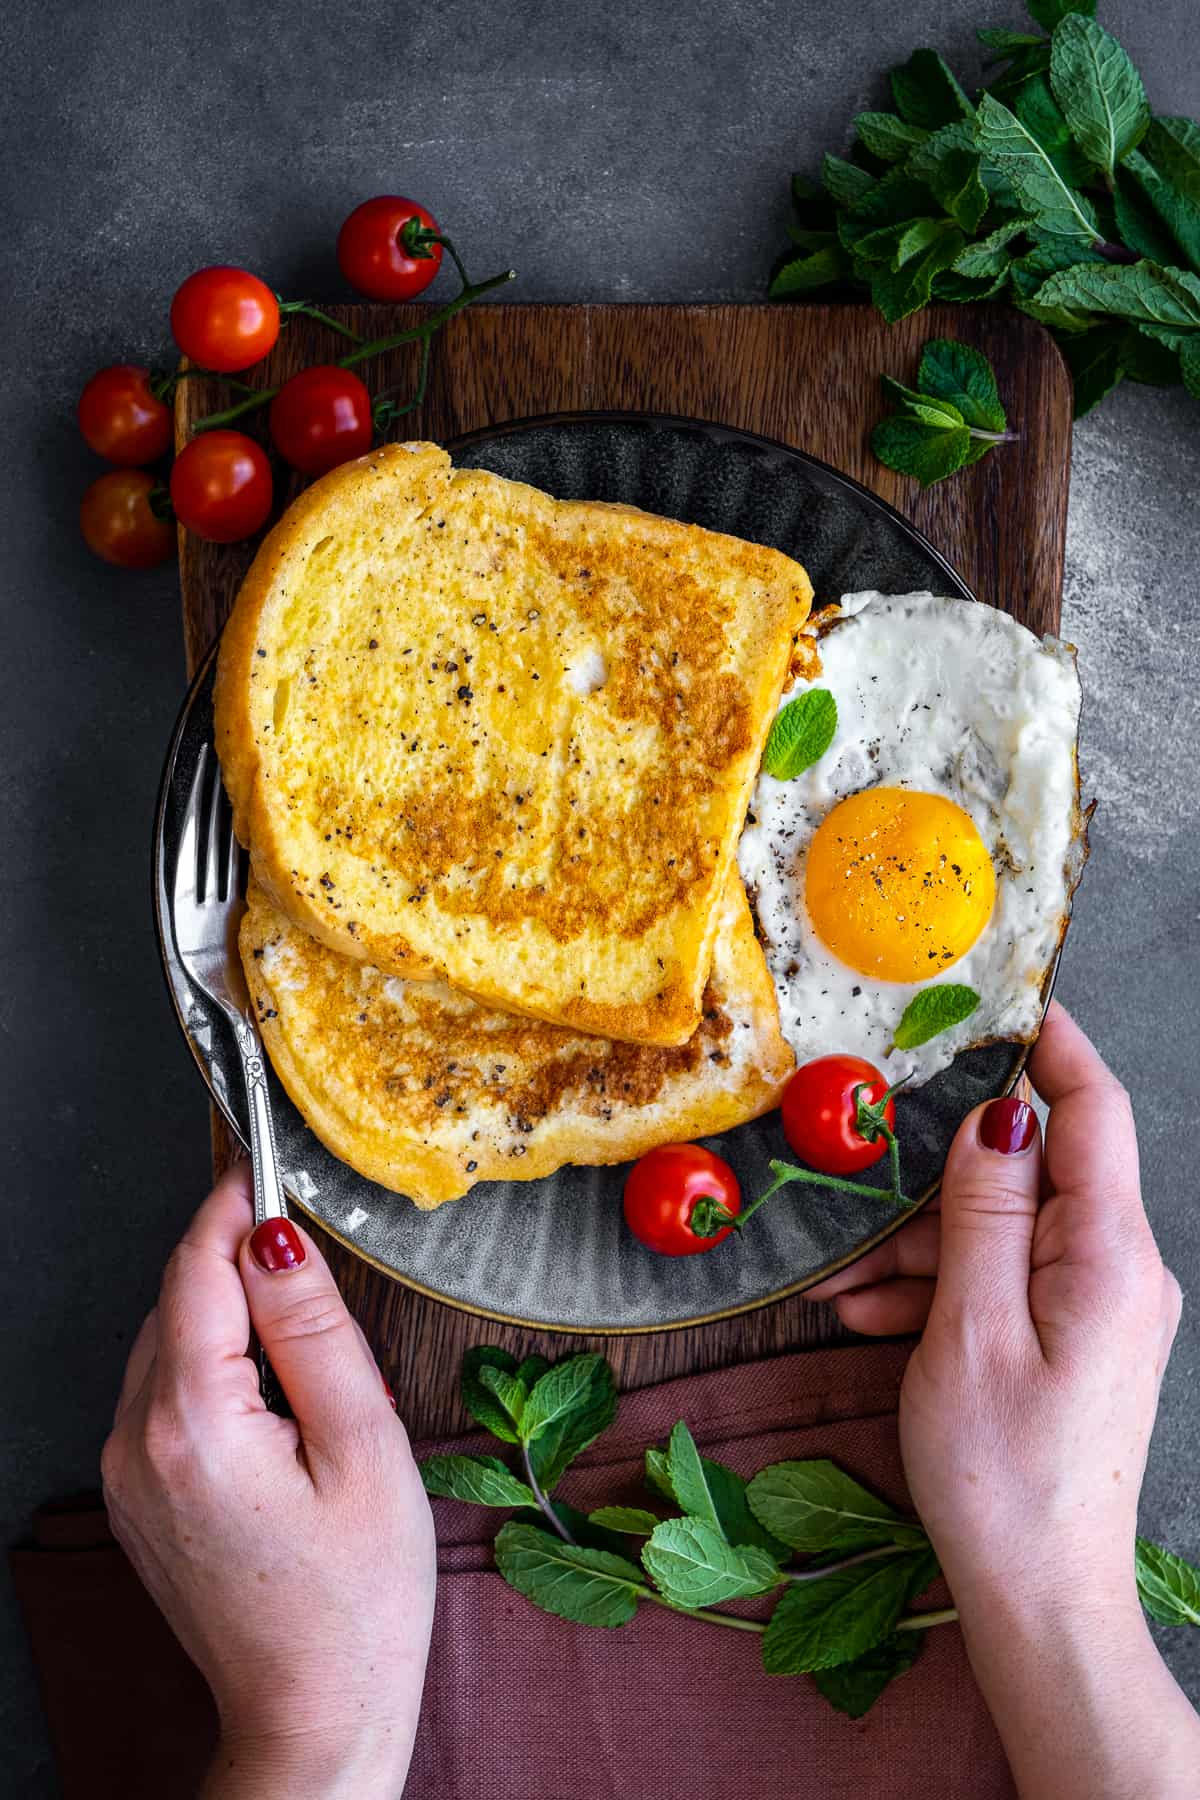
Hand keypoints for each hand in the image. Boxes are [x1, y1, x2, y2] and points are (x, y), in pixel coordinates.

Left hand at [102, 1166, 435, 1799]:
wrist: (313, 1718)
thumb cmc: (358, 1599)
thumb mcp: (363, 1445)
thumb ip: (315, 1329)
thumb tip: (276, 1235)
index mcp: (193, 1422)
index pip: (199, 1266)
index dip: (235, 1201)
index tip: (271, 1158)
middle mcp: (137, 1441)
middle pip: (179, 1298)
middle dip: (238, 1255)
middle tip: (315, 1243)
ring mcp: (128, 1473)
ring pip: (169, 1340)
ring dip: (227, 1309)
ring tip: (308, 1334)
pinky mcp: (139, 1496)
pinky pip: (165, 1391)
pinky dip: (212, 1361)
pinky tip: (274, 1390)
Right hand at [807, 1002, 1195, 1797]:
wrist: (1040, 1604)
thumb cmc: (1002, 1477)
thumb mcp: (970, 1332)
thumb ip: (984, 1213)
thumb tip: (997, 1116)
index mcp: (1110, 1257)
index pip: (1093, 1113)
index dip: (1049, 1047)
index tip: (1000, 998)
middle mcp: (1121, 1270)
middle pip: (1034, 1173)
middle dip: (941, 1180)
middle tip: (857, 1193)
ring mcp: (1101, 1307)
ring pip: (1007, 1230)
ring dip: (922, 1247)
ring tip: (841, 1290)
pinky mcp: (1076, 1340)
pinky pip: (1006, 1281)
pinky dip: (940, 1289)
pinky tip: (872, 1318)